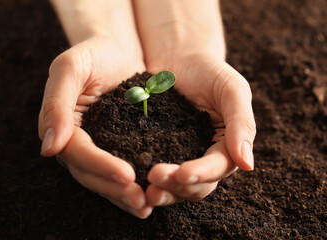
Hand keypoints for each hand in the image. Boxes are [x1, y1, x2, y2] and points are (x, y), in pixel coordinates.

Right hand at [38, 36, 151, 217]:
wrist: (117, 51)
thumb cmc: (93, 54)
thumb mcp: (71, 67)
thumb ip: (56, 103)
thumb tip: (49, 147)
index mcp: (62, 126)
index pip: (78, 153)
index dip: (100, 166)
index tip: (125, 175)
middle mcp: (76, 142)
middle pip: (90, 173)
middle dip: (114, 188)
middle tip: (140, 200)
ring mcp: (97, 147)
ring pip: (105, 180)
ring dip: (124, 196)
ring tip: (147, 206)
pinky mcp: (118, 147)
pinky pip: (122, 171)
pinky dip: (134, 186)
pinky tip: (152, 198)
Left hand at [145, 53, 255, 205]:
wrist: (178, 58)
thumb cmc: (209, 71)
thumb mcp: (231, 89)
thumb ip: (242, 123)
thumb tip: (248, 165)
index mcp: (226, 145)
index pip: (218, 167)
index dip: (202, 174)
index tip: (183, 174)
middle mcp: (204, 156)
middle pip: (196, 184)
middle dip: (178, 186)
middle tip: (155, 177)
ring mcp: (180, 156)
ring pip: (175, 185)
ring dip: (163, 191)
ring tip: (145, 191)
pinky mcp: (158, 151)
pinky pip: (153, 169)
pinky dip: (145, 178)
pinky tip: (132, 180)